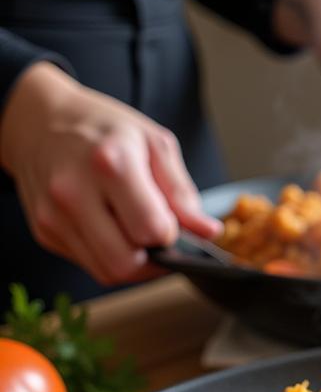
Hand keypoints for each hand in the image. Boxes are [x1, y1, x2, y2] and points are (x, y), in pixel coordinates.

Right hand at [0, 63, 220, 284]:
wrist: (40, 119)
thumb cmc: (105, 128)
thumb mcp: (155, 144)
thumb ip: (183, 193)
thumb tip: (209, 232)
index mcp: (110, 163)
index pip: (152, 231)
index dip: (170, 234)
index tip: (171, 221)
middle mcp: (74, 192)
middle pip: (126, 263)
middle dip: (153, 260)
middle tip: (158, 238)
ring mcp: (53, 215)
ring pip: (107, 272)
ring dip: (133, 264)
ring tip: (137, 234)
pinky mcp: (43, 230)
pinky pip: (88, 264)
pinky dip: (108, 255)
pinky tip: (111, 228)